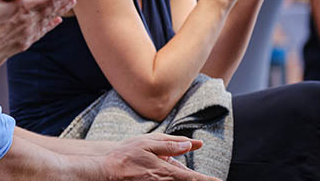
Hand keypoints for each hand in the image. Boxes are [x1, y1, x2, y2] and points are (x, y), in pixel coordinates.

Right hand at [0, 0, 80, 66]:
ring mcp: (30, 33)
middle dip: (66, 0)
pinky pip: (43, 30)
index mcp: (23, 8)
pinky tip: (58, 21)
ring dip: (62, 10)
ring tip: (72, 4)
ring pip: (50, 19)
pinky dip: (52, 24)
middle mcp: (30, 21)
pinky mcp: (27, 42)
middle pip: (53, 8)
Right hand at [101, 134, 219, 180]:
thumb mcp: (148, 143)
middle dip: (198, 180)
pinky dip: (174, 177)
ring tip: (186, 172)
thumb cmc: (126, 155)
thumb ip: (171, 144)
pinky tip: (175, 172)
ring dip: (186, 177)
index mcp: (167, 170)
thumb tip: (191, 144)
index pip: (193, 178)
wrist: (107, 170)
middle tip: (212, 178)